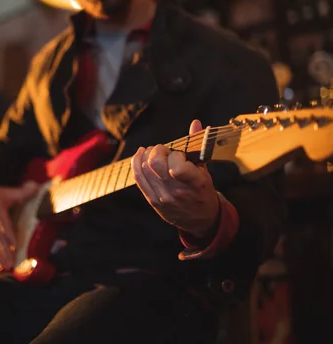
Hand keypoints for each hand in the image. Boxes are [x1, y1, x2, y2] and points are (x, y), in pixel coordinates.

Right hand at [0, 181, 38, 269]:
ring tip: (7, 266)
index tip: (16, 245)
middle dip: (6, 252)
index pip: (5, 226)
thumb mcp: (8, 191)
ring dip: (1, 256)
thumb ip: (22, 191)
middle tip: (12, 263)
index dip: (10, 236)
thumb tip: (36, 186)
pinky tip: (0, 263)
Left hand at [131, 120, 219, 236]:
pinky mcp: (152, 200)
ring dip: (146, 155)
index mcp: (194, 183)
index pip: (176, 166)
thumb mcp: (205, 170)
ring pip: (144, 169)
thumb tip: (196, 123)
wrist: (200, 220)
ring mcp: (162, 197)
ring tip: (153, 152)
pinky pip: (138, 178)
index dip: (175, 155)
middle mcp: (176, 192)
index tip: (180, 155)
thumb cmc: (203, 191)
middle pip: (155, 164)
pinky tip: (140, 154)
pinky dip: (136, 163)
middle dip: (158, 151)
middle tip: (164, 151)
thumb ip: (197, 146)